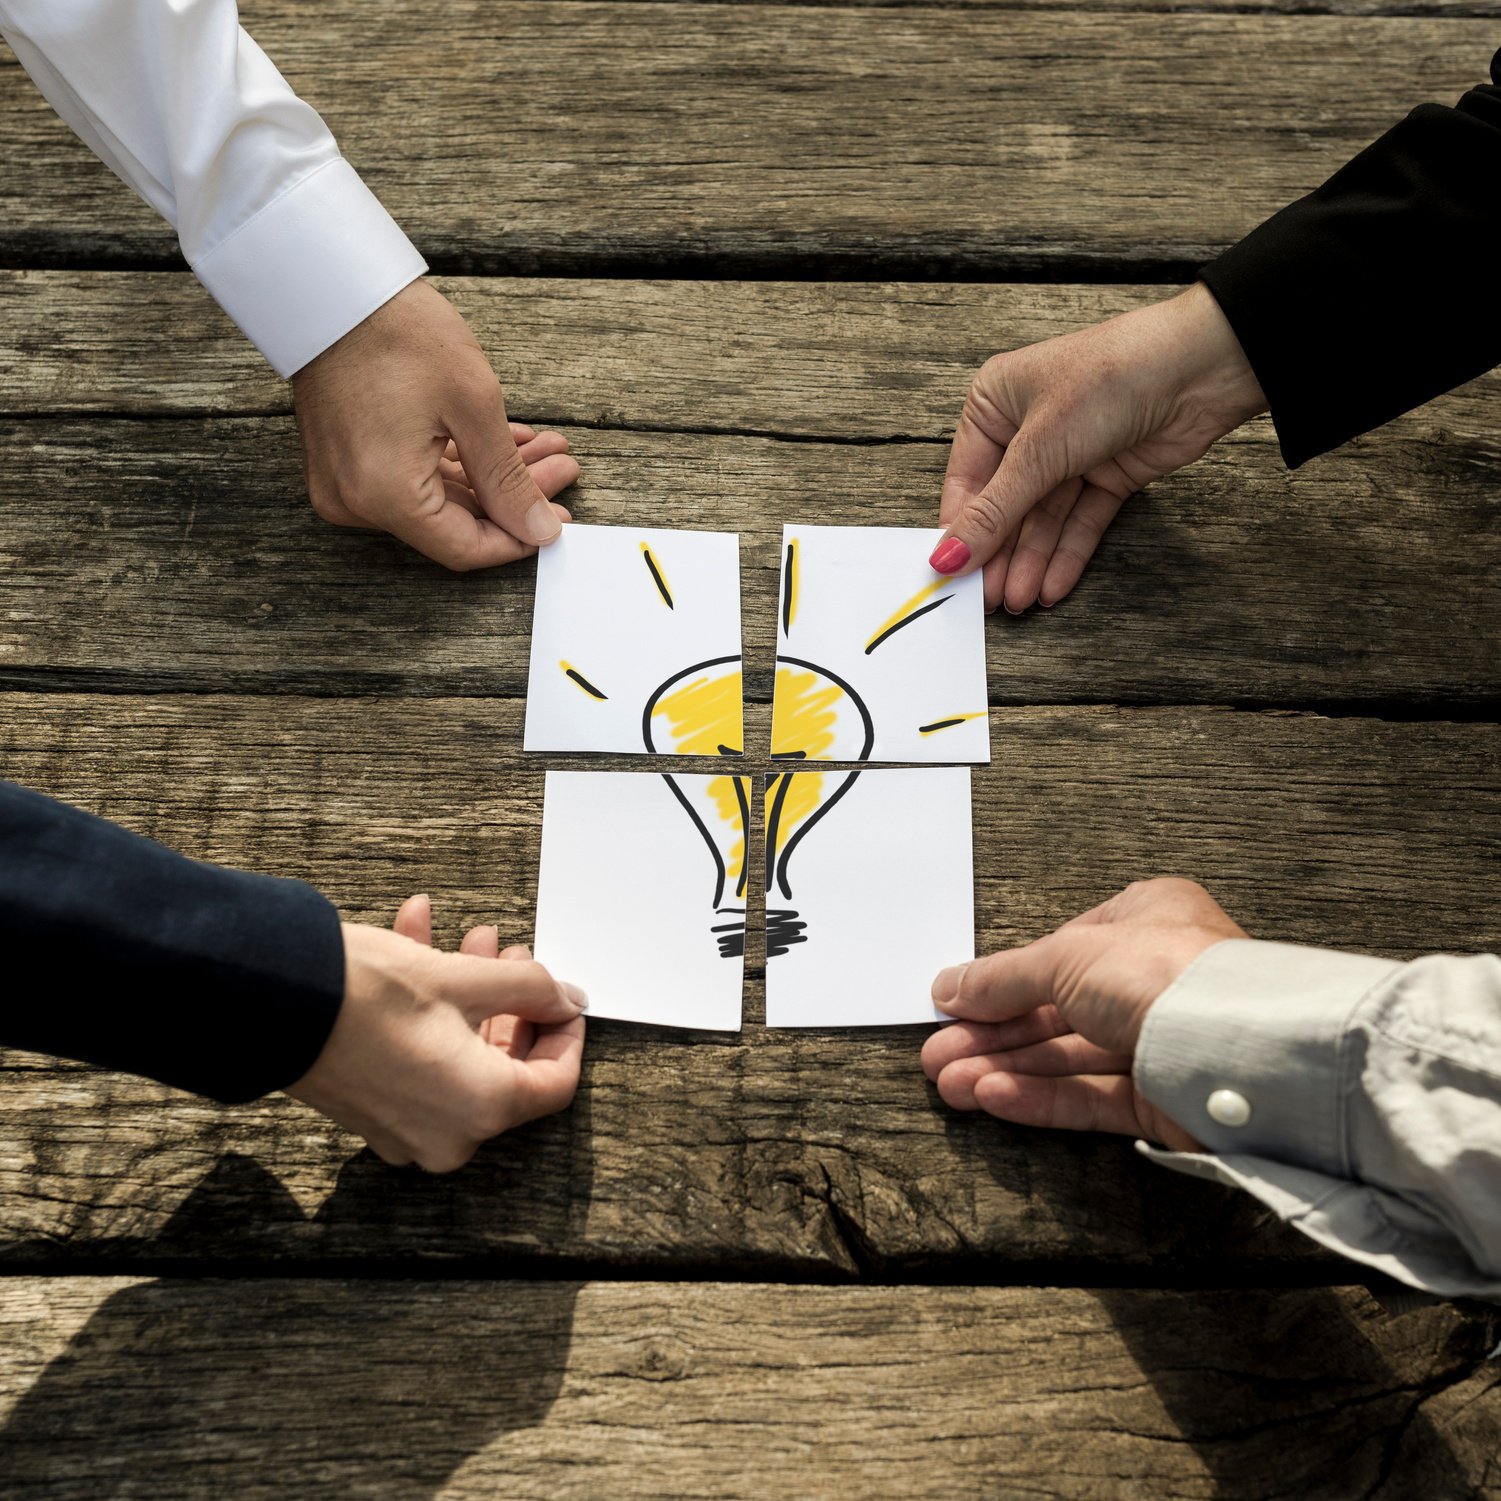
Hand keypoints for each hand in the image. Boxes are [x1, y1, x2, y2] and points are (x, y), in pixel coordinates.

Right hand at [286, 894, 586, 1171]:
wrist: (266, 1003)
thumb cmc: (361, 995)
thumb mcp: (463, 977)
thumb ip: (531, 989)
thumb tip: (567, 999)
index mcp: (481, 1108)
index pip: (555, 1081)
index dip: (566, 1031)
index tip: (562, 994)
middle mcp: (447, 1133)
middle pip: (505, 1065)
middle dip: (510, 999)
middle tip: (507, 952)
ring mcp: (406, 1129)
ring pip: (461, 1055)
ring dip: (470, 995)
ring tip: (466, 937)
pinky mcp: (374, 1111)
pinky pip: (422, 1062)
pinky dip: (431, 1012)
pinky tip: (419, 943)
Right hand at [292, 279, 579, 569]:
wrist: (331, 284)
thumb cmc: (397, 332)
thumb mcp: (474, 406)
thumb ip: (509, 479)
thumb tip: (539, 528)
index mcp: (386, 496)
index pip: (464, 549)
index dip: (518, 538)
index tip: (556, 518)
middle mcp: (357, 502)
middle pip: (454, 522)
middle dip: (514, 496)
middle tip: (560, 467)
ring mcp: (345, 482)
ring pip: (438, 498)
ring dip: (493, 476)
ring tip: (543, 448)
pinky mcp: (344, 460)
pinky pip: (411, 478)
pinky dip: (458, 463)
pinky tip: (502, 443)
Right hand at [922, 878, 1247, 1149]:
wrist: (1239, 1050)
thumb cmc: (1174, 975)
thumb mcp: (1066, 956)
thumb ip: (1003, 977)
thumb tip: (953, 985)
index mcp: (1145, 921)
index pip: (1058, 955)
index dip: (1002, 982)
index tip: (956, 1004)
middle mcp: (1156, 978)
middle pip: (1056, 1011)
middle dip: (993, 1035)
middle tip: (940, 1054)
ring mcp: (1162, 1041)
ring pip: (1069, 1057)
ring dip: (1005, 1068)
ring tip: (951, 1083)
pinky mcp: (1167, 1097)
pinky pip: (1092, 1096)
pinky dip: (1041, 1097)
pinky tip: (995, 1097)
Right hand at [930, 283, 1267, 613]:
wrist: (1198, 368)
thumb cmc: (1111, 377)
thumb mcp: (1037, 451)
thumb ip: (994, 512)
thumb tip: (947, 557)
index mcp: (995, 404)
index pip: (966, 482)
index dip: (959, 532)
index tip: (948, 577)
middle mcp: (1028, 429)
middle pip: (1005, 507)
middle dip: (1000, 555)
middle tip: (988, 600)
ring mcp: (1070, 453)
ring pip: (1043, 520)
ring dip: (1032, 562)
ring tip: (1020, 602)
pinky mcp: (1107, 473)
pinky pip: (1080, 521)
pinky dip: (1068, 554)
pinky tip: (1052, 585)